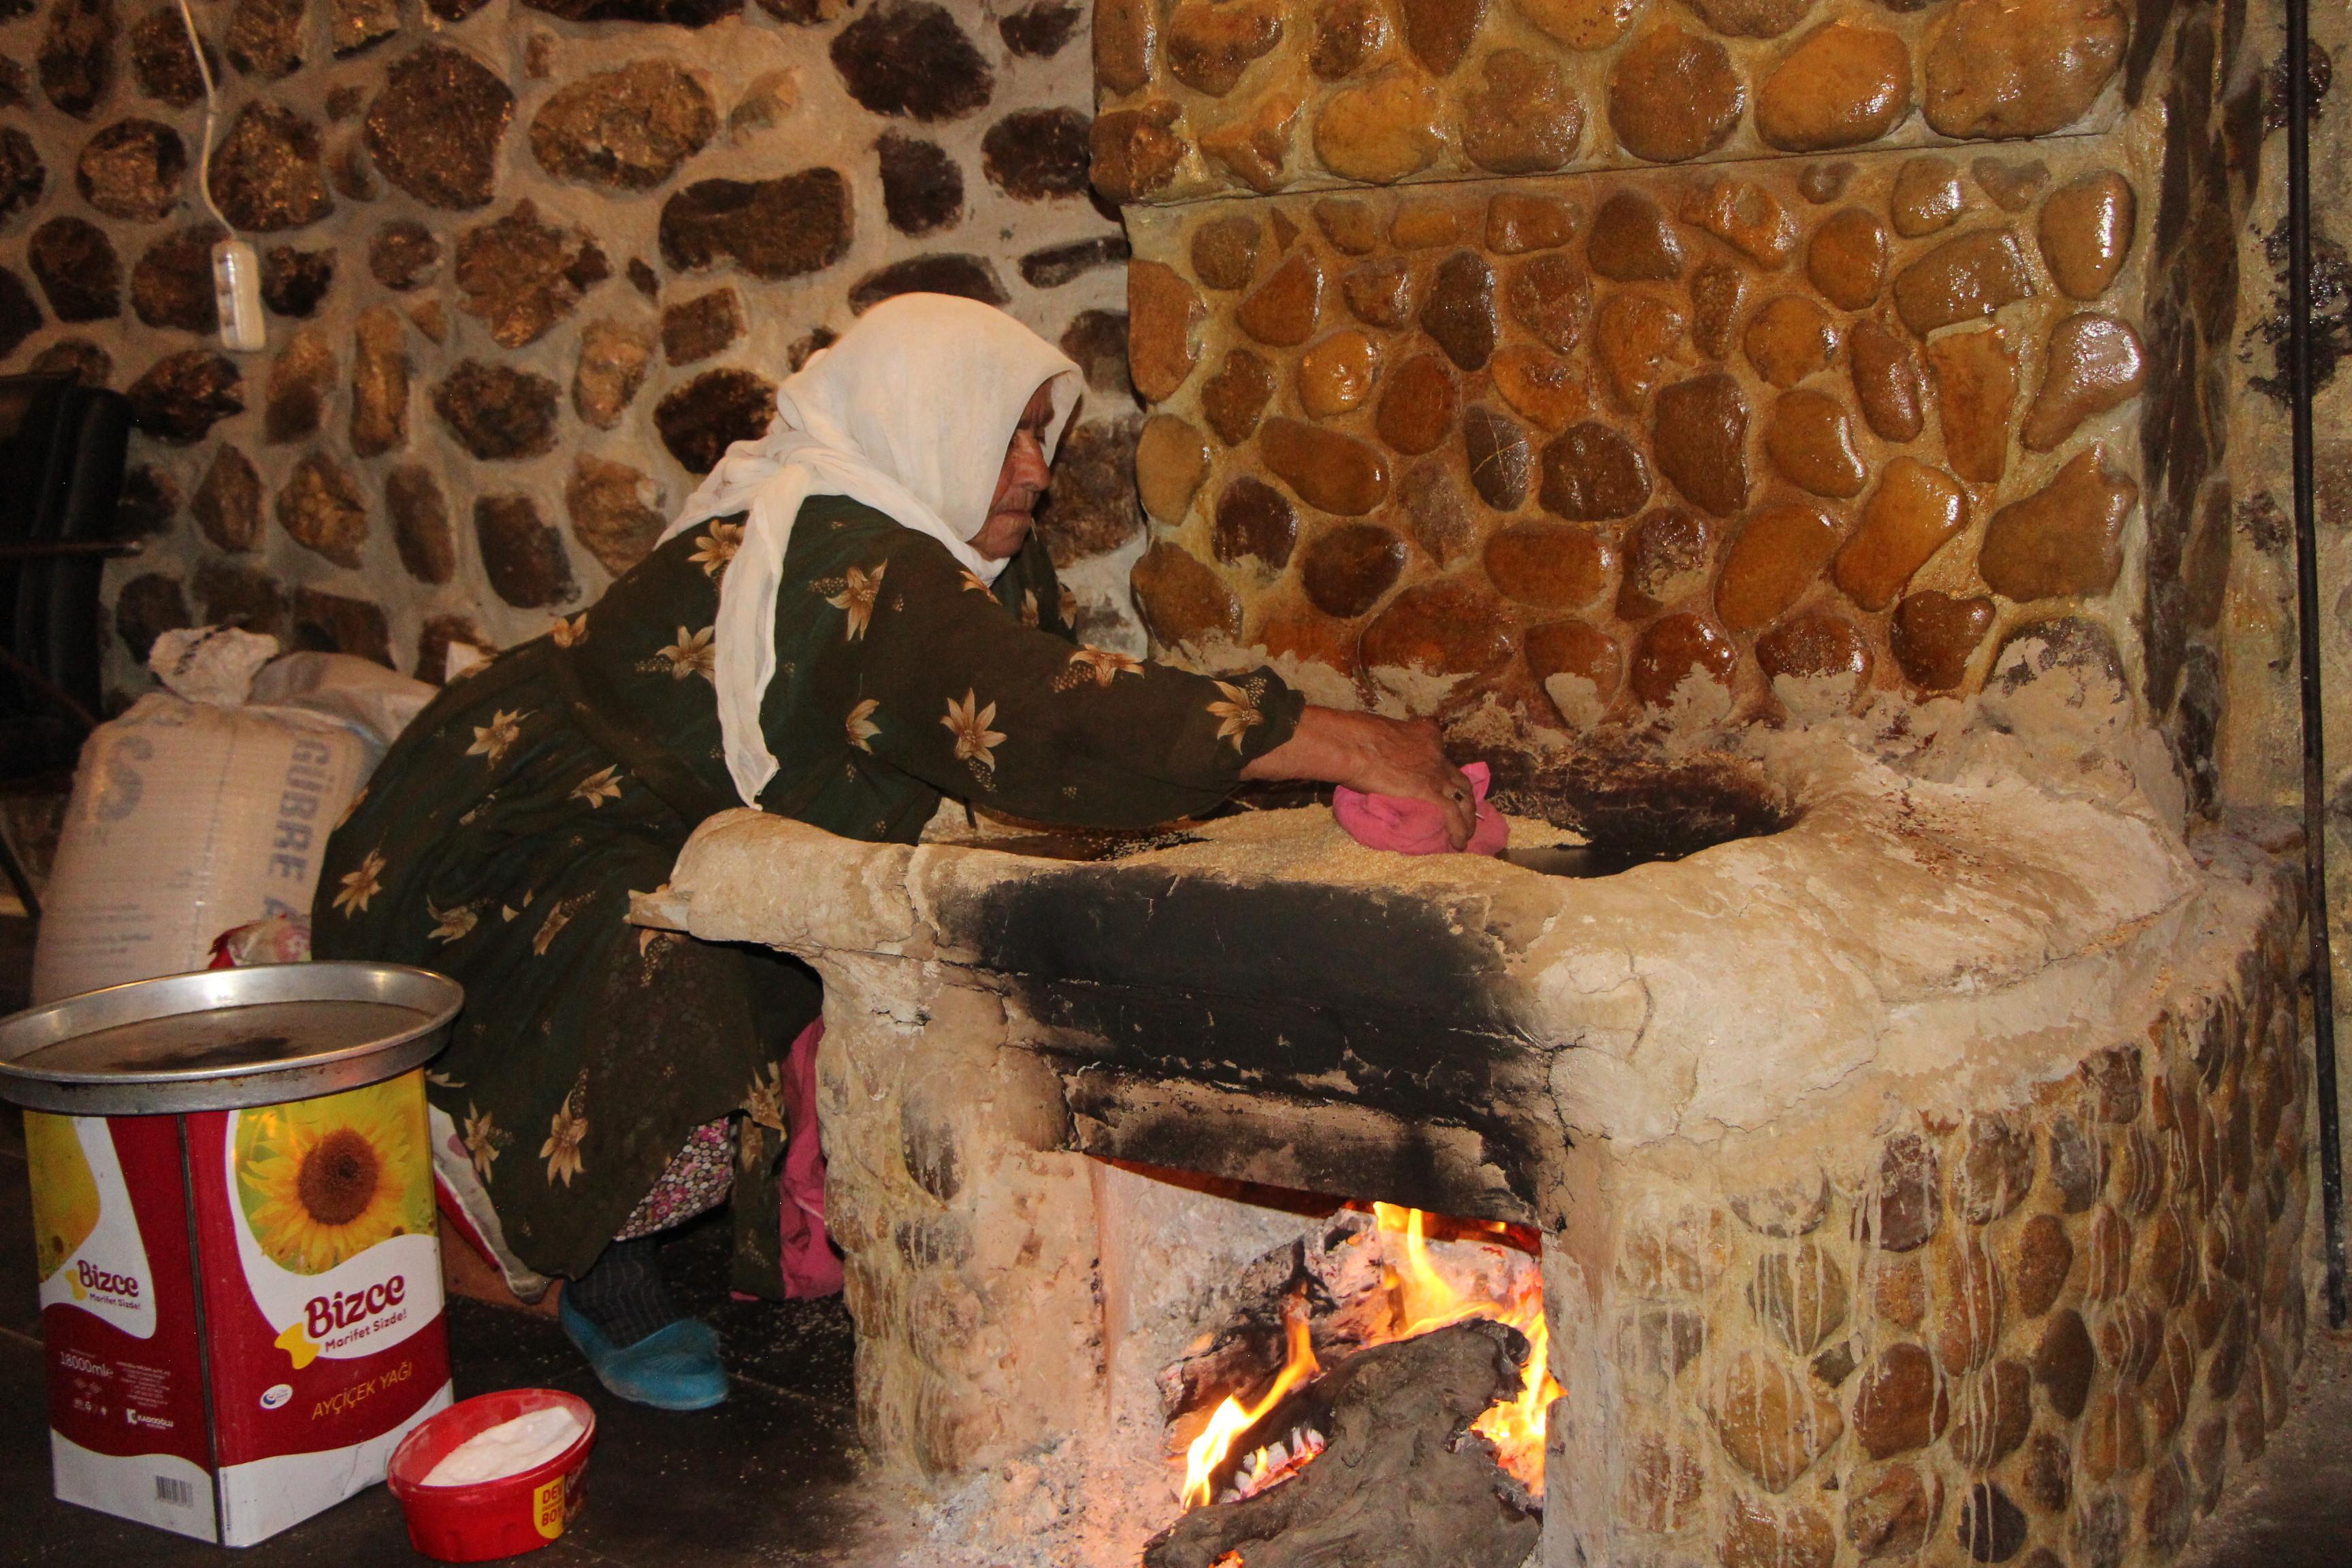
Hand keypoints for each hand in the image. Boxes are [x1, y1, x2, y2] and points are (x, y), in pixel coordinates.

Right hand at [1242, 707, 1476, 848]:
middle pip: (1459, 777)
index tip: (1444, 776)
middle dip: (1465, 796)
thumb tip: (1352, 750)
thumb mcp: (1369, 732)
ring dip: (1467, 818)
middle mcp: (1435, 751)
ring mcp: (1435, 772)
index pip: (1438, 746)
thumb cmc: (1351, 736)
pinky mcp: (1431, 791)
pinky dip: (1459, 829)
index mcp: (1421, 733)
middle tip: (1466, 811)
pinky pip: (1453, 814)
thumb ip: (1373, 742)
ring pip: (1462, 798)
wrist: (1351, 744)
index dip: (1444, 765)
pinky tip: (1458, 843)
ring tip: (1467, 835)